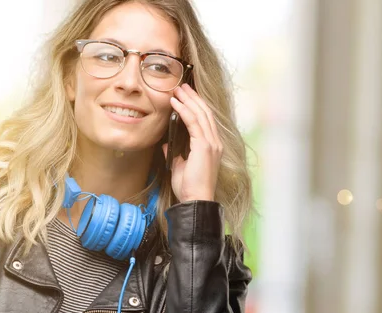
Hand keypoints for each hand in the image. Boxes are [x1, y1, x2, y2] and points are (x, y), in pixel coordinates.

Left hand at [162, 84, 222, 201]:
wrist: (195, 200)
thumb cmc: (189, 188)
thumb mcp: (179, 167)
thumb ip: (175, 154)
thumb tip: (167, 145)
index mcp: (211, 147)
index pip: (205, 120)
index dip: (196, 106)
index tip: (185, 96)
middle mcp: (215, 143)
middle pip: (205, 113)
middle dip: (193, 98)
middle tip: (182, 86)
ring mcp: (212, 144)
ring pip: (201, 114)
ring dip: (188, 100)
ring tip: (178, 89)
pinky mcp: (205, 146)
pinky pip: (194, 123)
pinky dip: (185, 111)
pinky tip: (176, 103)